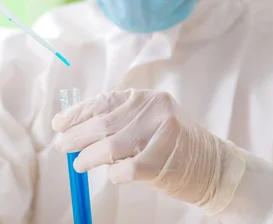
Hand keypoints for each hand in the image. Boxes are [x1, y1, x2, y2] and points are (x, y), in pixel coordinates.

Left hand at [52, 89, 245, 208]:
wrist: (213, 167)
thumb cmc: (173, 147)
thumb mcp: (147, 123)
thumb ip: (117, 122)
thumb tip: (73, 130)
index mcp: (146, 97)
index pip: (104, 101)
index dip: (78, 113)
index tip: (59, 123)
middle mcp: (154, 108)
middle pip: (103, 123)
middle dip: (76, 136)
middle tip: (62, 146)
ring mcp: (161, 132)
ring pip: (110, 146)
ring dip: (89, 157)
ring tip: (79, 164)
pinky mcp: (164, 158)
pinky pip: (125, 169)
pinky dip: (114, 174)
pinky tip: (113, 175)